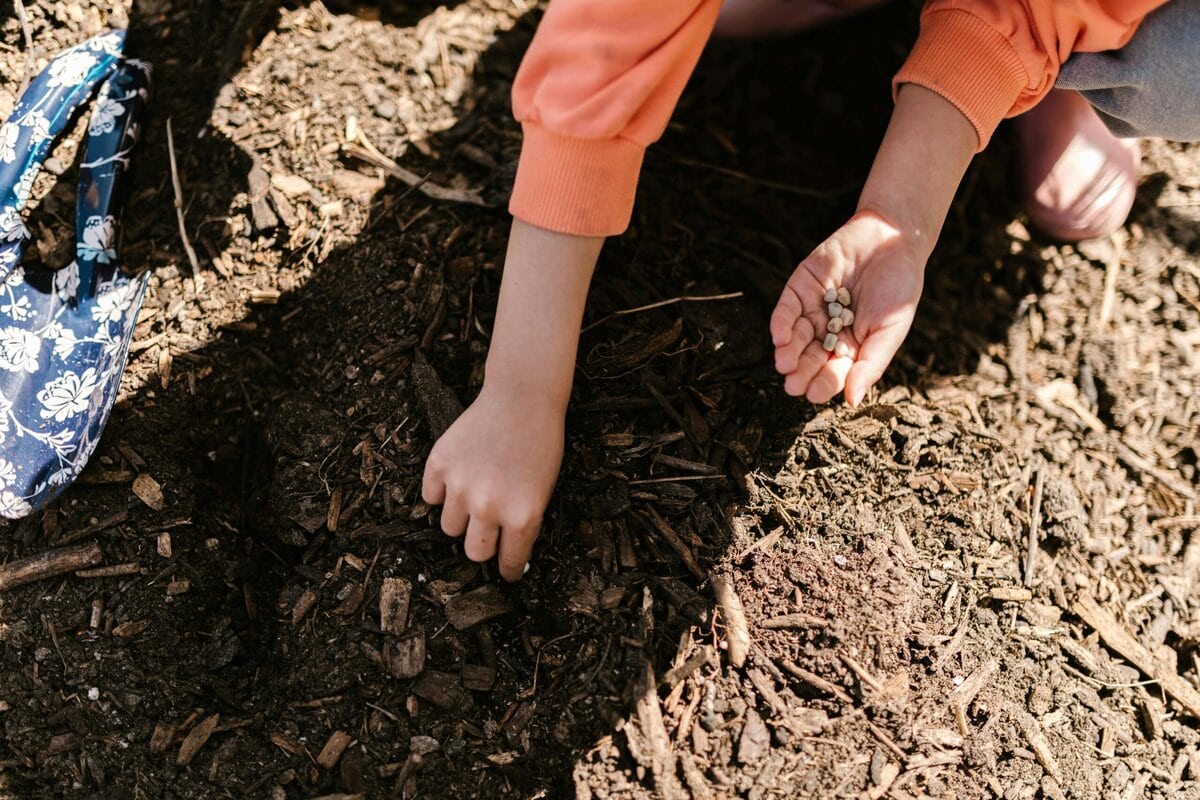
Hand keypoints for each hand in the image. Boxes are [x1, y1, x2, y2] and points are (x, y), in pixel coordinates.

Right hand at [422, 385, 565, 580]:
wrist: (522, 398)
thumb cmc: (540, 443)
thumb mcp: (544, 490)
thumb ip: (522, 521)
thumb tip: (504, 551)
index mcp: (522, 517)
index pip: (509, 562)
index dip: (509, 570)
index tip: (507, 572)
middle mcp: (489, 506)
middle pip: (474, 552)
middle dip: (483, 545)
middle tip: (489, 528)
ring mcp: (461, 486)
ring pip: (449, 527)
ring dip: (461, 518)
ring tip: (474, 494)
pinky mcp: (439, 464)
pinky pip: (430, 496)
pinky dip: (441, 491)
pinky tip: (458, 476)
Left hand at [769, 211, 924, 405]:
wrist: (893, 239)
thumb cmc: (899, 288)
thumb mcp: (890, 330)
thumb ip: (870, 364)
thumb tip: (852, 401)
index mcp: (852, 347)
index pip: (833, 371)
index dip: (823, 383)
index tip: (813, 394)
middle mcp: (829, 331)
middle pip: (810, 358)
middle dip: (801, 372)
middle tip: (792, 385)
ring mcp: (813, 309)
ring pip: (795, 337)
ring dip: (788, 351)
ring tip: (784, 364)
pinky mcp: (801, 287)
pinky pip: (786, 309)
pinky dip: (781, 323)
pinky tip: (780, 337)